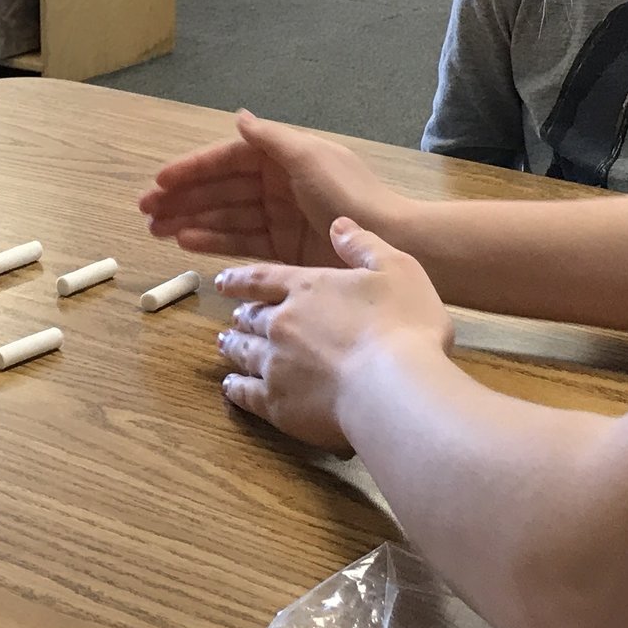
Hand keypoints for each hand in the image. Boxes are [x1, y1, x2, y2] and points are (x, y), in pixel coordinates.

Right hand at [139, 110, 401, 264]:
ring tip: (157, 231)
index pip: (228, 159)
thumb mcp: (309, 158)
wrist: (390, 242)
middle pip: (221, 190)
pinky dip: (212, 242)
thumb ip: (271, 139)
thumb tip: (239, 116)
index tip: (160, 181)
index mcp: (284, 158)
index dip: (193, 169)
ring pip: (224, 217)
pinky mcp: (282, 249)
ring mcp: (279, 219)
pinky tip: (186, 243)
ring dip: (190, 221)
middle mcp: (277, 185)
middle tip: (145, 212)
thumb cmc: (348, 196)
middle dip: (183, 199)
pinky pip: (239, 242)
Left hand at [216, 218, 454, 449]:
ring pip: (243, 352)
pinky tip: (231, 388)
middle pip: (251, 317)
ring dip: (232, 347)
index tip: (223, 281)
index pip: (263, 278)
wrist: (394, 387)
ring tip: (224, 346)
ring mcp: (276, 364)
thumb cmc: (404, 326)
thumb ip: (363, 245)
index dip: (240, 279)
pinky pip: (245, 393)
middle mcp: (282, 322)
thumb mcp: (397, 269)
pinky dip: (235, 388)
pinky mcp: (277, 404)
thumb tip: (338, 223)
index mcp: (308, 288)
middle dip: (241, 316)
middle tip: (234, 319)